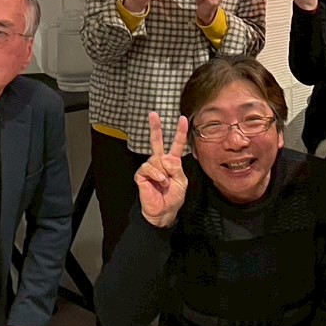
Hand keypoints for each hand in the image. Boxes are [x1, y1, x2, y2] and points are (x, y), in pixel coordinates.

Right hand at [135, 112, 189, 227]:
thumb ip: (177, 168)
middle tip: (153, 114)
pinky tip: (159, 182)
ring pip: (157, 159)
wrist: (164, 212)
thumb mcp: (182, 181)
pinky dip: (157, 175)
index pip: (176, 144)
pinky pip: (149, 167)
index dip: (180, 132)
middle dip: (155, 127)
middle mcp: (160, 162)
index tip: (183, 119)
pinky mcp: (142, 174)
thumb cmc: (173, 198)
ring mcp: (150, 167)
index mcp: (172, 162)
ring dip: (164, 172)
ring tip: (165, 183)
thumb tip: (166, 159)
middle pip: (157, 141)